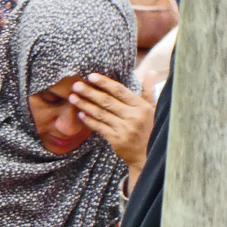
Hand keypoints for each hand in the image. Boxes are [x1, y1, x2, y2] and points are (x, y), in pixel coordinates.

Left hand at [69, 72, 155, 189]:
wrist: (149, 154)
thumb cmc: (151, 128)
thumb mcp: (153, 108)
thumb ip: (148, 91)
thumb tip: (151, 72)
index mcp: (141, 106)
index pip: (120, 91)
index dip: (104, 83)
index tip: (91, 76)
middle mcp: (132, 116)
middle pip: (107, 101)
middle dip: (90, 92)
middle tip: (76, 85)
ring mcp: (123, 128)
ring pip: (101, 114)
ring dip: (85, 105)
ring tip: (73, 97)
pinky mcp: (116, 140)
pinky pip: (99, 127)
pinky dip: (89, 120)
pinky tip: (80, 114)